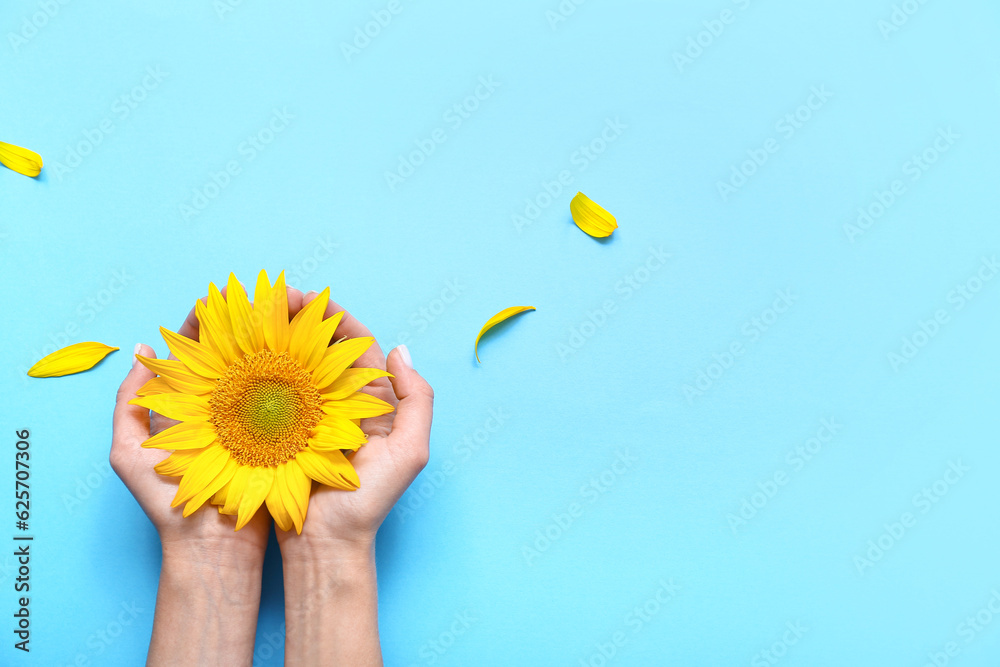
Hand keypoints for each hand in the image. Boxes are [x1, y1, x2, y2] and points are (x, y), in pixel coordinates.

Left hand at [111, 289, 269, 666]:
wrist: (213, 549)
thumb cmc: (169, 506)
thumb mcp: (130, 453)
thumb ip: (130, 403)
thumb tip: (142, 351)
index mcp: (186, 404)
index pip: (194, 349)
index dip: (205, 320)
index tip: (221, 295)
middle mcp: (221, 406)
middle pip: (235, 350)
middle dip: (250, 320)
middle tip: (268, 294)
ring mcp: (252, 419)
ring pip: (267, 368)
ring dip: (279, 339)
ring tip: (292, 312)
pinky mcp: (279, 434)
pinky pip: (291, 396)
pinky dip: (301, 372)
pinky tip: (310, 352)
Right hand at [276, 290, 433, 666]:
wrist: (326, 547)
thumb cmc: (370, 503)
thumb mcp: (410, 452)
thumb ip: (417, 400)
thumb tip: (399, 349)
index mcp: (372, 400)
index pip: (354, 343)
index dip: (332, 316)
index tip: (304, 296)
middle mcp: (340, 402)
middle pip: (319, 347)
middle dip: (296, 318)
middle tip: (267, 299)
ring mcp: (308, 416)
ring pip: (291, 365)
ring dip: (272, 339)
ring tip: (248, 316)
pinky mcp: (279, 432)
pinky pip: (268, 394)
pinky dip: (255, 372)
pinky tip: (237, 357)